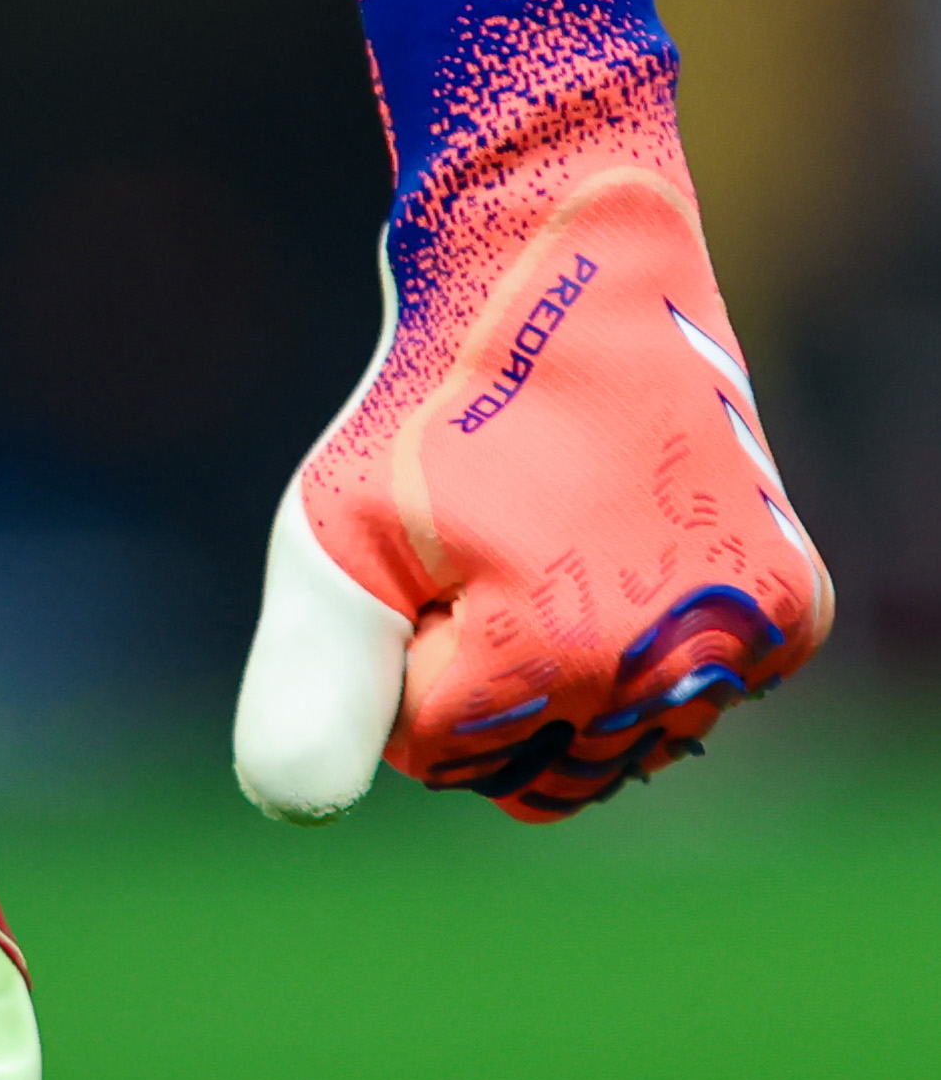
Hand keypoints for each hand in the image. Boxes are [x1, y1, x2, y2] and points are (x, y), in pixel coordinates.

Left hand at [235, 0, 827, 821]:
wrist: (567, 269)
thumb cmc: (436, 403)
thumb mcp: (334, 532)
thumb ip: (313, 684)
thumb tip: (287, 811)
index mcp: (553, 661)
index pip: (436, 752)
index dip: (401, 655)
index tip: (416, 557)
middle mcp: (673, 671)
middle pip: (540, 770)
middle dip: (485, 690)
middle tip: (477, 559)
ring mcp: (746, 645)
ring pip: (624, 745)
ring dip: (569, 680)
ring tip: (548, 550)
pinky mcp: (792, 611)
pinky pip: (699, 693)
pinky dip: (647, 652)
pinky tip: (618, 552)